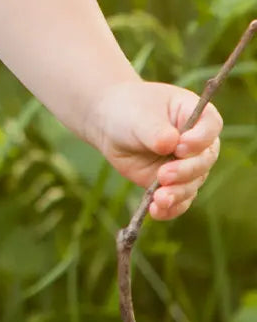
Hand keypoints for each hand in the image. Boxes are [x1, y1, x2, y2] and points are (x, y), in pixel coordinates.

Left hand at [85, 80, 222, 220]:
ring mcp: (186, 164)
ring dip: (178, 193)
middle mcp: (197, 142)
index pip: (211, 125)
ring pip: (192, 183)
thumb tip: (170, 145)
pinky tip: (157, 211)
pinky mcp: (173, 183)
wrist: (109, 123)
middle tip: (163, 175)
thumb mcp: (139, 116)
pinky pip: (179, 200)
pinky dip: (170, 208)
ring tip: (159, 198)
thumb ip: (156, 131)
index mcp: (194, 114)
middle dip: (186, 171)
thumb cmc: (128, 110)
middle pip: (205, 160)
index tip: (180, 146)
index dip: (200, 139)